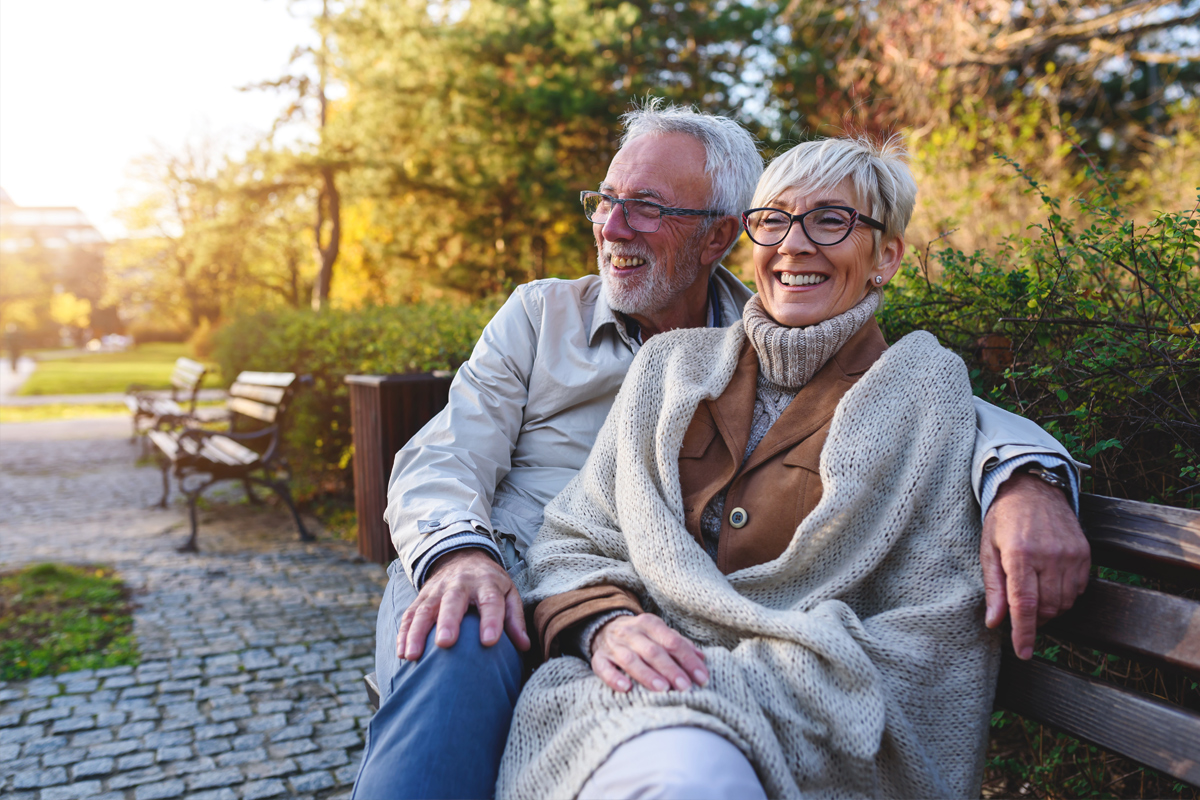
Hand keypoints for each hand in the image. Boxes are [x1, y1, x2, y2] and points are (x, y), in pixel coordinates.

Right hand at [397, 548, 530, 660]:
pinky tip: (402, 652)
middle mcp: (460, 585)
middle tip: (445, 643)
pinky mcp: (421, 597)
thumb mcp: (508, 593)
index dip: (491, 620)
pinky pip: (410, 614)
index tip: (489, 641)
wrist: (463, 557)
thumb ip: (514, 619)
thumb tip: (524, 646)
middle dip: (448, 622)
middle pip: (453, 602)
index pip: (490, 601)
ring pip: (424, 609)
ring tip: (413, 655)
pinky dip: (404, 633)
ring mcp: (437, 590)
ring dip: (417, 632)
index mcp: (486, 583)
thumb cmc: (489, 583)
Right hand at [590, 613, 708, 692]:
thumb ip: (680, 645)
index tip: (702, 678)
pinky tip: (626, 688)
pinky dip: (614, 678)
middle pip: (653, 651)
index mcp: (650, 624)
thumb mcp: (660, 634)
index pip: (672, 641)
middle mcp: (631, 632)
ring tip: (663, 689)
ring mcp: (613, 645)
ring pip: (630, 659)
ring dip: (647, 675)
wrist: (604, 626)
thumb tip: (702, 659)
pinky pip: (603, 667)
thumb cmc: (641, 636)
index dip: (688, 660)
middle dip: (671, 670)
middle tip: (685, 687)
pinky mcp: (599, 657)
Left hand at [981, 471, 1090, 659]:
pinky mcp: (1084, 554)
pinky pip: (1077, 590)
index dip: (1024, 633)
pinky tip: (1049, 584)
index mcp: (1020, 554)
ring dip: (1048, 610)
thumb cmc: (1004, 520)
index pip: (1025, 605)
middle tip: (1019, 615)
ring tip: (1033, 596)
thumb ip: (994, 588)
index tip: (1023, 653)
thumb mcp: (988, 549)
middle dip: (1033, 621)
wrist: (1034, 490)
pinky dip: (1063, 597)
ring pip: (1064, 603)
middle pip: (1046, 609)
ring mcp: (1070, 555)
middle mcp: (1049, 556)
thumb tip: (995, 622)